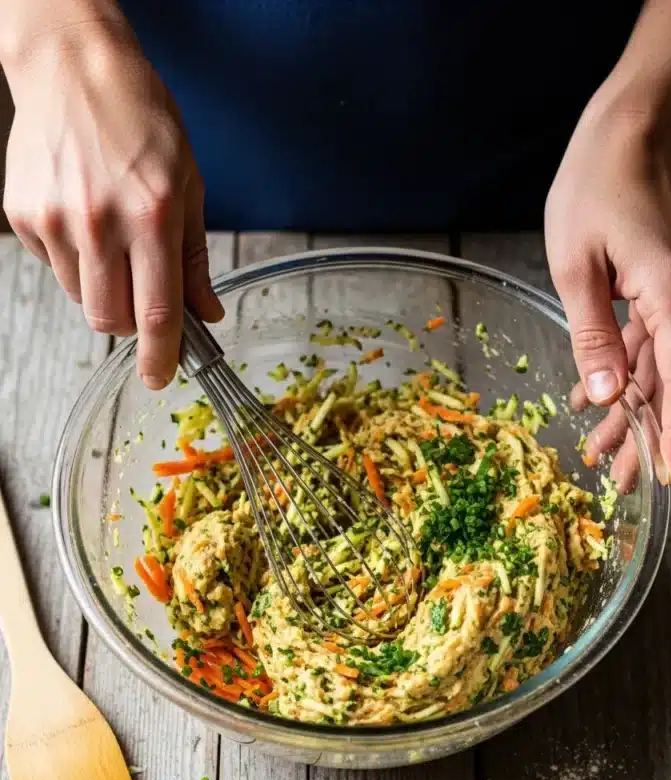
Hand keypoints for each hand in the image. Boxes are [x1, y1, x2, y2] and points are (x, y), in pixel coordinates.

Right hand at [3, 19, 223, 388]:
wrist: (74, 67)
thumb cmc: (139, 119)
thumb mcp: (188, 184)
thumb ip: (194, 258)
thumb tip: (205, 313)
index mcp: (152, 216)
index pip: (158, 313)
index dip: (162, 357)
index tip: (162, 378)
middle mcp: (101, 222)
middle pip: (111, 321)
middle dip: (131, 324)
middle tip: (142, 296)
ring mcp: (55, 219)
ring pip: (81, 298)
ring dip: (102, 288)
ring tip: (111, 238)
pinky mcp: (22, 214)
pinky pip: (53, 267)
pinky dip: (73, 258)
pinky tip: (82, 216)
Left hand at [545, 95, 670, 484]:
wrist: (631, 131)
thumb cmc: (597, 185)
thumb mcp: (575, 265)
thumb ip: (591, 335)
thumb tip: (601, 396)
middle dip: (648, 437)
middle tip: (622, 484)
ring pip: (662, 371)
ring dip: (636, 412)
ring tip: (606, 455)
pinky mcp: (669, 290)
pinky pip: (653, 346)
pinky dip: (629, 377)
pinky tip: (602, 404)